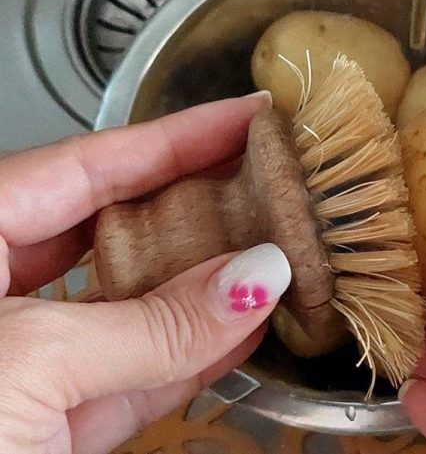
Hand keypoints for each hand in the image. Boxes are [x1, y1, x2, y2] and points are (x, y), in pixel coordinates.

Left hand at [0, 96, 292, 453]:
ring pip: (136, 306)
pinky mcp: (56, 425)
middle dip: (200, 206)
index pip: (85, 165)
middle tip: (270, 183)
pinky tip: (250, 325)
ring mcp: (30, 361)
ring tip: (279, 251)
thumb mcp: (33, 363)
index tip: (247, 116)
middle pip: (118, 228)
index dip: (173, 137)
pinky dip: (197, 354)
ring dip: (211, 286)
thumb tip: (255, 280)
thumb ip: (153, 323)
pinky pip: (140, 375)